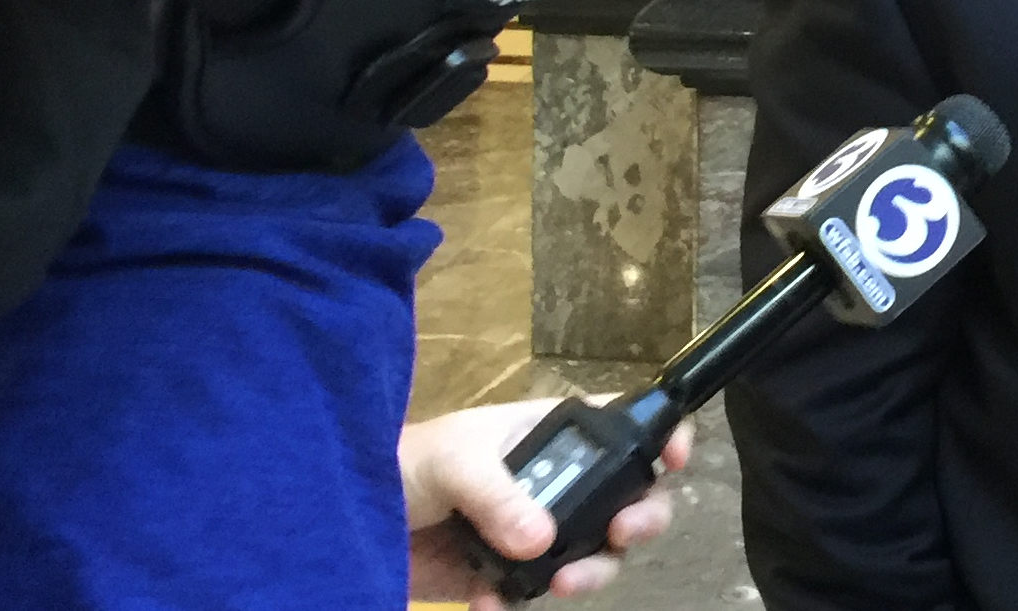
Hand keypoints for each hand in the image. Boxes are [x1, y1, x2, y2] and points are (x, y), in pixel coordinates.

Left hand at [399, 399, 692, 606]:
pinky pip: (538, 596)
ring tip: (561, 587)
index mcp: (545, 435)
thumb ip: (497, 494)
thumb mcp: (451, 460)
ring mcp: (534, 532)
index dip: (657, 435)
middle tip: (622, 535)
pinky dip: (521, 605)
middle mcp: (553, 482)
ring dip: (590, 573)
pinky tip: (489, 602)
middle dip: (639, 518)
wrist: (345, 520)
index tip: (672, 458)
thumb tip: (543, 538)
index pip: (619, 424)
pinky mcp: (507, 577)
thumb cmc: (402, 464)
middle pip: (627, 497)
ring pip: (594, 554)